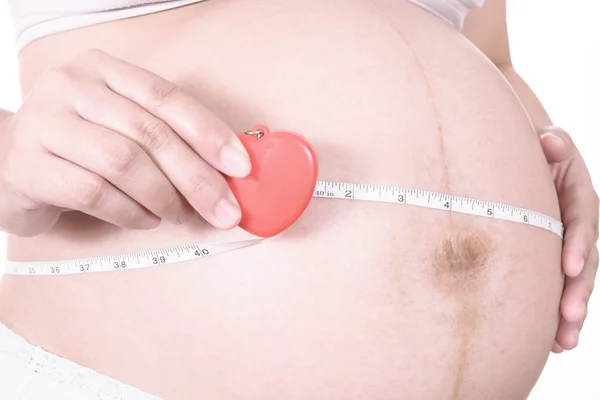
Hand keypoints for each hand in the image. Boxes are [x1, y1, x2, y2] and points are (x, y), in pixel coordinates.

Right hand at [0, 49, 250, 236]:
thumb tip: (227, 169)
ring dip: (163, 196)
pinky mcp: (26, 165)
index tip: (241, 167)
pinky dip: (130, 211)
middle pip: (150, 133)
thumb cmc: (80, 145)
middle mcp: (72, 87)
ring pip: (123, 161)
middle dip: (197, 178)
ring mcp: (44, 123)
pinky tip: (146, 219)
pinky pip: (93, 192)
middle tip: (224, 210)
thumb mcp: (120, 123)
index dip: (210, 132)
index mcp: (105, 69)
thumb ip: (165, 135)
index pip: (168, 98)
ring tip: (178, 215)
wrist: (7, 158)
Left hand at [538, 126, 598, 351]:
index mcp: (576, 197)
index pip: (581, 222)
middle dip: (577, 292)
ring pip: (572, 284)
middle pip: (583, 262)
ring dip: (569, 315)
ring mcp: (565, 247)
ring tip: (561, 343)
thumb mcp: (544, 142)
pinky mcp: (550, 262)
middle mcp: (576, 227)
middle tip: (567, 318)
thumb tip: (551, 141)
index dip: (578, 245)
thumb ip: (550, 143)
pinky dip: (553, 315)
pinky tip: (548, 342)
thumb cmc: (529, 152)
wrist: (519, 165)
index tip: (569, 268)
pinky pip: (554, 290)